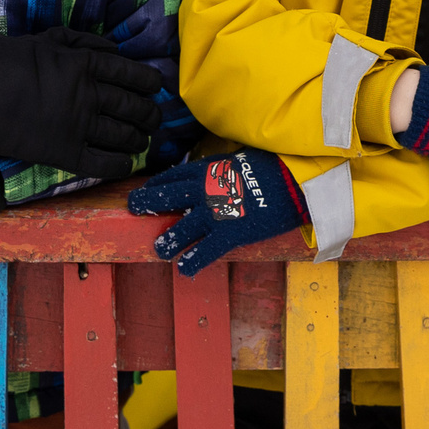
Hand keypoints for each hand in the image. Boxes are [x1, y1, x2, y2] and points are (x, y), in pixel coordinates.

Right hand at [0, 28, 163, 178]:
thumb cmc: (8, 59)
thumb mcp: (48, 39)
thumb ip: (84, 43)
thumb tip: (115, 50)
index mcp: (86, 64)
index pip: (133, 75)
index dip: (150, 83)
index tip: (156, 87)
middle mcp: (89, 94)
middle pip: (134, 107)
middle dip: (150, 115)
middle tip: (154, 118)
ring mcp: (78, 126)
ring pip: (124, 136)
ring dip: (139, 139)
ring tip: (143, 141)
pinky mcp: (64, 153)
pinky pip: (104, 163)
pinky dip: (122, 164)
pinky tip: (128, 162)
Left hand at [128, 151, 306, 277]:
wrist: (295, 180)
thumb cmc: (276, 166)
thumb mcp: (244, 158)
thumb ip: (227, 167)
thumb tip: (223, 170)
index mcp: (210, 169)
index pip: (176, 175)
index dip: (160, 182)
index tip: (150, 188)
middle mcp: (206, 189)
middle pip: (168, 195)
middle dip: (148, 201)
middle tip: (133, 206)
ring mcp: (215, 213)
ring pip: (181, 228)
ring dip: (168, 239)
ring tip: (160, 249)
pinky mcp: (229, 233)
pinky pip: (204, 251)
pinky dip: (192, 262)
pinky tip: (183, 269)